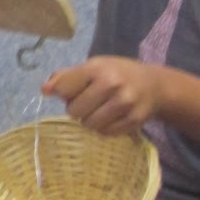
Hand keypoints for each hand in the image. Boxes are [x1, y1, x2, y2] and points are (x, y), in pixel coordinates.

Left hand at [44, 57, 160, 137]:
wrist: (154, 85)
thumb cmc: (117, 74)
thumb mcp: (93, 66)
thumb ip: (66, 77)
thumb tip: (44, 90)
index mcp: (97, 68)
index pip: (64, 88)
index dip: (64, 93)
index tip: (72, 91)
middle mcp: (111, 84)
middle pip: (74, 111)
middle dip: (77, 109)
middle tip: (88, 103)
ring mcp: (124, 103)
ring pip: (89, 125)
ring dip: (89, 121)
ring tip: (99, 111)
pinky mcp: (133, 121)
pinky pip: (105, 133)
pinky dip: (104, 128)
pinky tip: (111, 117)